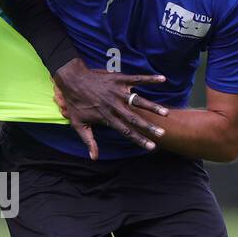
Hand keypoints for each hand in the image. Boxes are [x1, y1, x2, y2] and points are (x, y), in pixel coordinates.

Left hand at [52, 58, 169, 158]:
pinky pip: (137, 79)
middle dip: (149, 127)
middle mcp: (114, 105)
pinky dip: (150, 79)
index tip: (151, 147)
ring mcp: (117, 91)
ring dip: (152, 106)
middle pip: (134, 118)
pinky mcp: (119, 78)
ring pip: (138, 100)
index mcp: (107, 117)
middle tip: (162, 133)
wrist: (72, 79)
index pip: (126, 131)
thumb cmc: (75, 103)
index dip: (139, 139)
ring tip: (165, 113)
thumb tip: (94, 157)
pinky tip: (163, 79)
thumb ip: (88, 141)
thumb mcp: (78, 124)